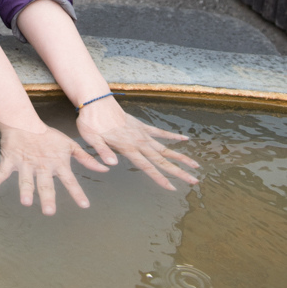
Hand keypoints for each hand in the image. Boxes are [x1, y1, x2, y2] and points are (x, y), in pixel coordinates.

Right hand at [0, 123, 109, 214]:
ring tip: (25, 201)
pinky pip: (3, 170)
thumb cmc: (48, 137)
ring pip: (25, 179)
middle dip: (47, 197)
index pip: (69, 180)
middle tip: (49, 211)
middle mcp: (42, 166)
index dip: (77, 192)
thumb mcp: (69, 146)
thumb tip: (106, 168)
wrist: (25, 122)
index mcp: (57, 164)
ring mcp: (26, 163)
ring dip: (25, 189)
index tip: (84, 206)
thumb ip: (86, 158)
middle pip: (45, 184)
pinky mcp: (11, 159)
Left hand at [76, 97, 199, 190]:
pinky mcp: (140, 125)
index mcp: (128, 146)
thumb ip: (102, 151)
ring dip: (180, 156)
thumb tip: (112, 164)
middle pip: (162, 159)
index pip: (147, 166)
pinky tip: (184, 139)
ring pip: (165, 147)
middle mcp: (138, 141)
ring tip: (195, 164)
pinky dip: (172, 136)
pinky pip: (159, 132)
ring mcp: (141, 133)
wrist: (95, 100)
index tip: (172, 188)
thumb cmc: (91, 121)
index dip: (160, 178)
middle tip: (195, 180)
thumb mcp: (91, 138)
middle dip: (179, 171)